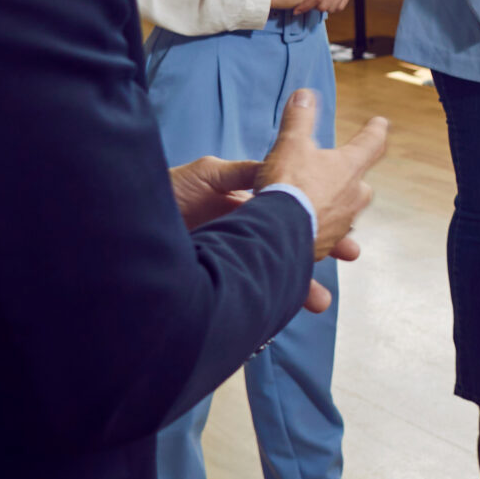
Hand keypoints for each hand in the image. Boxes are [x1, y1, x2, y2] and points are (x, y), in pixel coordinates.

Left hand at [172, 152, 361, 313]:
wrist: (128, 216)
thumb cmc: (165, 190)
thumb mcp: (207, 174)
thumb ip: (240, 174)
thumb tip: (270, 170)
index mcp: (246, 206)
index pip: (291, 211)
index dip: (318, 216)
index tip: (342, 218)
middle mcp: (246, 232)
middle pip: (292, 242)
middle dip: (322, 251)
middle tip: (351, 254)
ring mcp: (236, 255)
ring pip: (277, 270)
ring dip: (301, 284)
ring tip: (320, 300)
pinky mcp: (223, 275)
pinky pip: (255, 288)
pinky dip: (272, 298)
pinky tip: (285, 307)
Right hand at [255, 87, 390, 261]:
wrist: (279, 235)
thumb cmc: (289, 187)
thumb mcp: (290, 144)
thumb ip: (299, 118)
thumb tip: (305, 94)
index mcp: (349, 168)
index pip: (371, 143)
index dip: (376, 130)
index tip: (380, 123)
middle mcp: (353, 197)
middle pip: (361, 184)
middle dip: (352, 178)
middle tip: (338, 171)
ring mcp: (343, 223)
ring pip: (346, 211)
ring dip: (334, 205)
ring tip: (315, 202)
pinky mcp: (328, 245)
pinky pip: (329, 234)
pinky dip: (319, 228)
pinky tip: (305, 227)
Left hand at [309, 0, 360, 13]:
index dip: (305, 6)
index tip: (296, 10)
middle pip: (324, 6)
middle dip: (312, 8)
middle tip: (305, 4)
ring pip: (332, 8)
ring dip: (322, 8)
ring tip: (315, 2)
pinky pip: (340, 6)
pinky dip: (332, 8)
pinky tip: (325, 2)